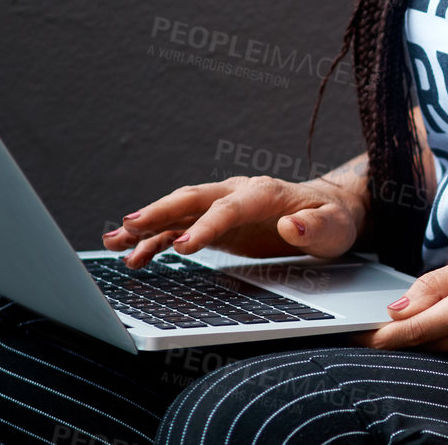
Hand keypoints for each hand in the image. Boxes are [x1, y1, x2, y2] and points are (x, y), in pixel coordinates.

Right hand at [100, 174, 364, 268]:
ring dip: (146, 224)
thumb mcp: (333, 228)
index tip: (184, 245)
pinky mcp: (215, 223)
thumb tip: (290, 227)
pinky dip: (155, 240)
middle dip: (159, 212)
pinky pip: (179, 228)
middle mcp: (236, 193)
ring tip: (114, 240)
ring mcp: (222, 206)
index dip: (206, 225)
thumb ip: (314, 228)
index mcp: (264, 193)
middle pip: (192, 198)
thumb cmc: (331, 220)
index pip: (229, 207)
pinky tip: (132, 255)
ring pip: (178, 211)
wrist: (328, 209)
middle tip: (129, 226)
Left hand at [349, 253, 447, 367]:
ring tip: (424, 319)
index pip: (419, 328)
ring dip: (425, 340)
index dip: (385, 336)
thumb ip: (437, 283)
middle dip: (399, 336)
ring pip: (441, 353)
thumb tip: (400, 305)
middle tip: (377, 326)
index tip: (360, 336)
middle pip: (425, 345)